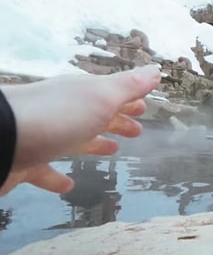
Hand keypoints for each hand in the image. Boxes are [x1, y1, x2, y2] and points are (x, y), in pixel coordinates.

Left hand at [0, 65, 160, 195]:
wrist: (0, 139)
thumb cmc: (56, 116)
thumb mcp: (101, 96)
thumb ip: (128, 86)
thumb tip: (155, 70)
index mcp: (83, 95)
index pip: (111, 95)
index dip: (130, 101)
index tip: (144, 107)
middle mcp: (64, 112)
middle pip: (95, 115)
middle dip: (116, 120)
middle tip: (135, 130)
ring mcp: (44, 137)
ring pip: (74, 139)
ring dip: (94, 144)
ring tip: (111, 151)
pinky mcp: (28, 162)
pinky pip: (47, 170)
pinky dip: (59, 177)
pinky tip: (69, 184)